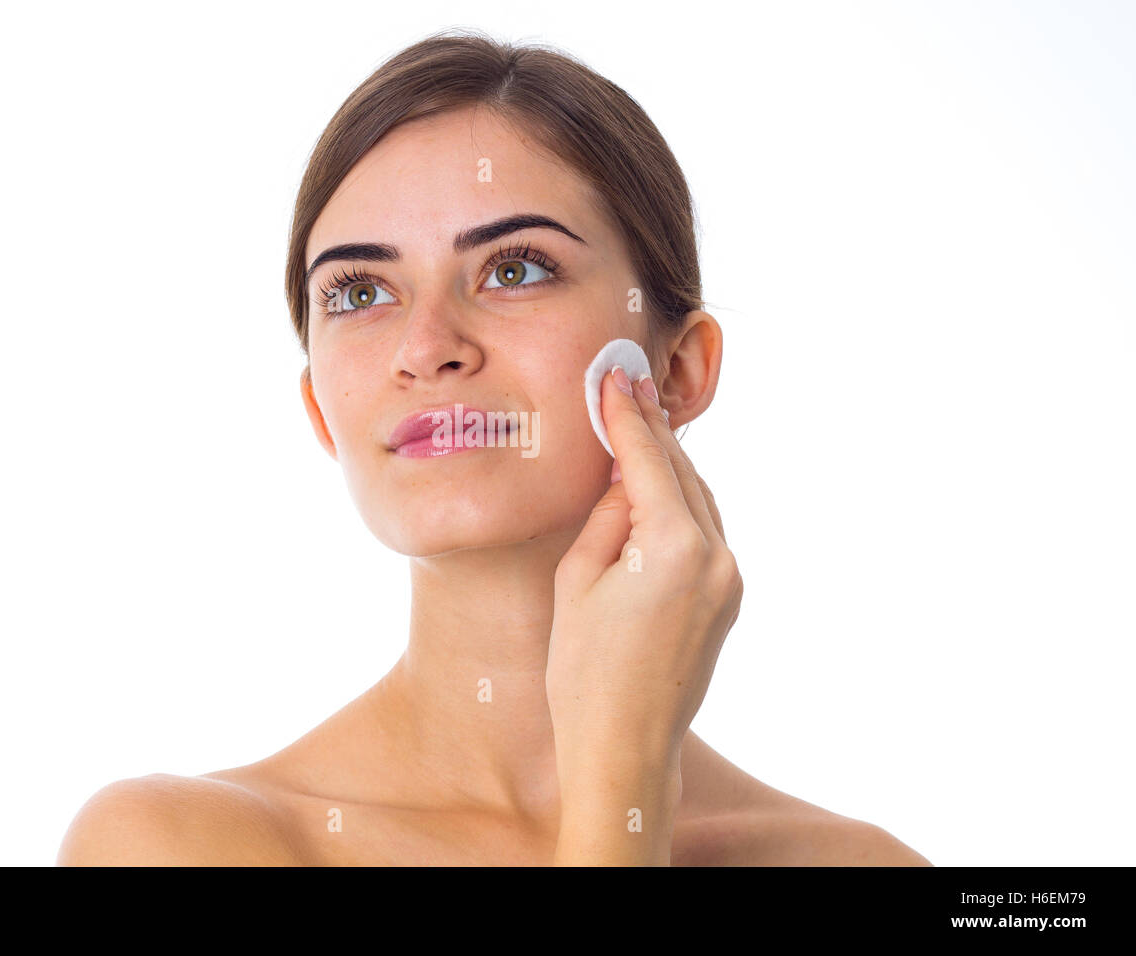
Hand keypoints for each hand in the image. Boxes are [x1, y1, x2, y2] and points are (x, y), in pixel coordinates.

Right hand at [546, 364, 741, 861]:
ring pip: (699, 501)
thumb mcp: (578, 580)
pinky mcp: (729, 600)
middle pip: (682, 473)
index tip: (614, 378)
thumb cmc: (585, 672)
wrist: (625, 748)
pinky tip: (654, 491)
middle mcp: (717, 557)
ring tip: (637, 430)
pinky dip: (680, 506)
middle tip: (626, 387)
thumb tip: (623, 477)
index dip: (626, 416)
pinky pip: (705, 534)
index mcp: (675, 546)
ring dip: (667, 467)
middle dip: (651, 432)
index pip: (647, 460)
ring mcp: (730, 580)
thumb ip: (606, 516)